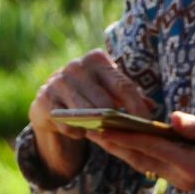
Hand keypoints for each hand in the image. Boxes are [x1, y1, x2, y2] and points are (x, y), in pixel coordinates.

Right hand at [28, 48, 153, 182]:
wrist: (48, 101)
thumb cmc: (87, 93)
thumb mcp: (108, 89)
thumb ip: (129, 95)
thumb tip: (152, 107)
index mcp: (95, 59)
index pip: (123, 85)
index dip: (137, 106)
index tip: (147, 123)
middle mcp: (75, 67)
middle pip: (105, 102)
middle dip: (119, 121)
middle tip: (129, 134)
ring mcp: (56, 84)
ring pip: (86, 113)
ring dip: (98, 127)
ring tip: (107, 134)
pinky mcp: (43, 102)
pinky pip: (67, 124)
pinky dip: (78, 132)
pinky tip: (81, 132)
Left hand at [87, 111, 194, 189]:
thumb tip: (174, 118)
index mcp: (190, 166)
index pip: (150, 148)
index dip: (126, 138)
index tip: (102, 130)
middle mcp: (181, 178)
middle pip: (139, 158)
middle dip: (112, 144)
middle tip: (88, 130)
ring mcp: (179, 181)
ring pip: (141, 163)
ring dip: (119, 149)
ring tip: (96, 134)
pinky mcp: (178, 179)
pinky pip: (149, 164)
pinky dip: (133, 152)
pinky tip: (120, 141)